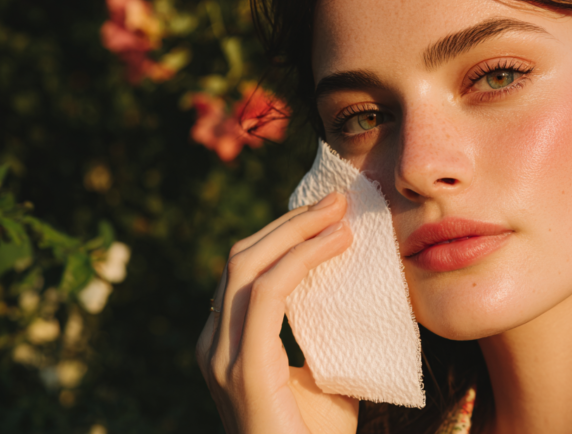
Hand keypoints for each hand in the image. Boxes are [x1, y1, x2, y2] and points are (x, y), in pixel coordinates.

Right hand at [196, 192, 358, 433]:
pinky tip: (335, 245)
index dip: (282, 234)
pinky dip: (301, 259)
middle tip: (336, 199)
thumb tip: (357, 293)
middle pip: (242, 258)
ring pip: (248, 265)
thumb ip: (324, 335)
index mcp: (225, 342)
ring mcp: (221, 355)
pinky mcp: (243, 367)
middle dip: (290, 222)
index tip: (326, 213)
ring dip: (297, 230)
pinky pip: (268, 295)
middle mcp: (214, 344)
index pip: (244, 271)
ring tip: (340, 212)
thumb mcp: (323, 374)